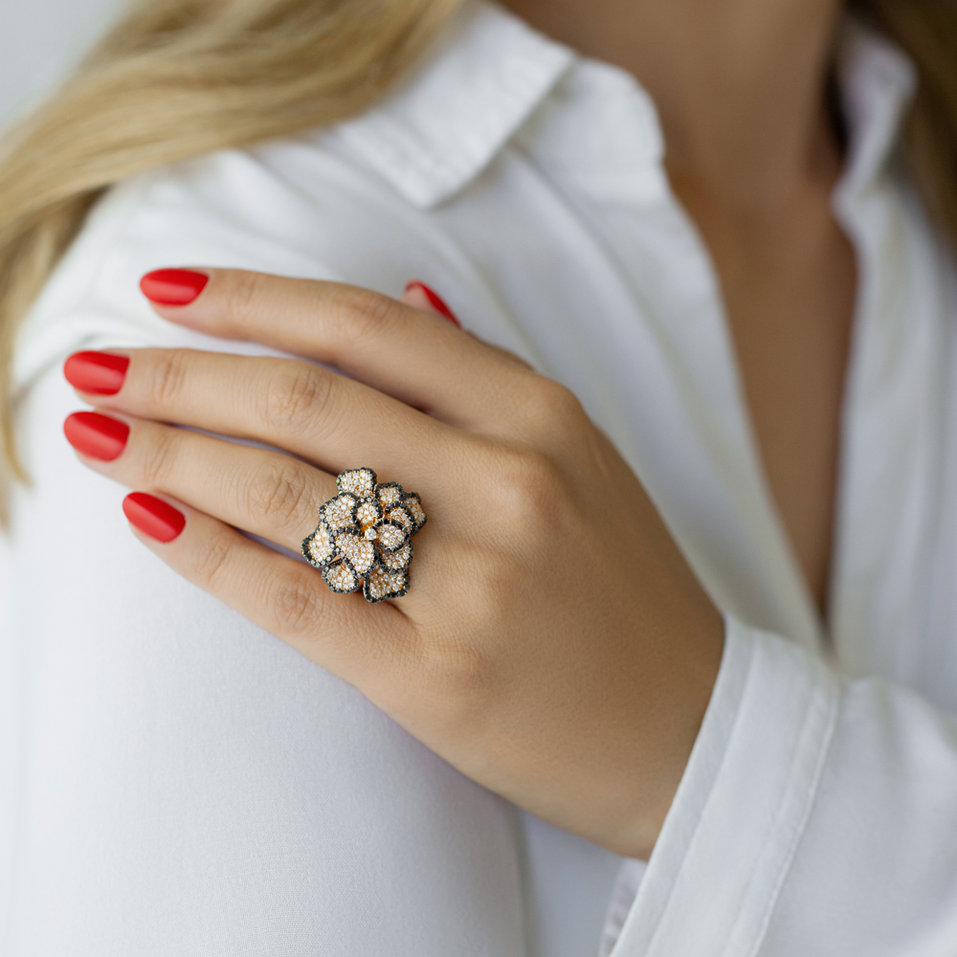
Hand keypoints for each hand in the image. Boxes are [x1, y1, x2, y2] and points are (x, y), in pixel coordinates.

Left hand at [61, 267, 724, 858]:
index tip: (168, 290)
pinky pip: (292, 598)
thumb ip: (486, 378)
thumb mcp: (581, 457)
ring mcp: (473, 582)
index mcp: (541, 417)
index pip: (365, 329)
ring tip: (94, 433)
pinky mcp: (436, 676)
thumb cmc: (623, 589)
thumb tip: (405, 295)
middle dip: (179, 375)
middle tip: (97, 366)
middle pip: (304, 401)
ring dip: (169, 451)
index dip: (253, 299)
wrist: (689, 725)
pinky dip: (204, 552)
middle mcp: (508, 484)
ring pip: (284, 491)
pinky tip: (145, 519)